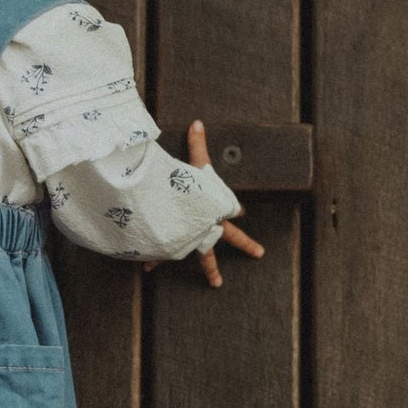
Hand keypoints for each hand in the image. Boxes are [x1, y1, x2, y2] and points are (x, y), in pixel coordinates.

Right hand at [140, 119, 266, 285]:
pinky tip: (148, 269)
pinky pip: (168, 255)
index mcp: (218, 209)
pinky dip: (156, 261)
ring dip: (211, 271)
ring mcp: (197, 238)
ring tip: (216, 285)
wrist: (177, 214)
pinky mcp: (178, 246)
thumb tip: (198, 122)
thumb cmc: (191, 191)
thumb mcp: (196, 165)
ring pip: (206, 257)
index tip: (243, 213)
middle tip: (259, 253)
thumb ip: (197, 144)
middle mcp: (211, 226)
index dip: (237, 210)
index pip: (232, 208)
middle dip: (246, 244)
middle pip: (231, 238)